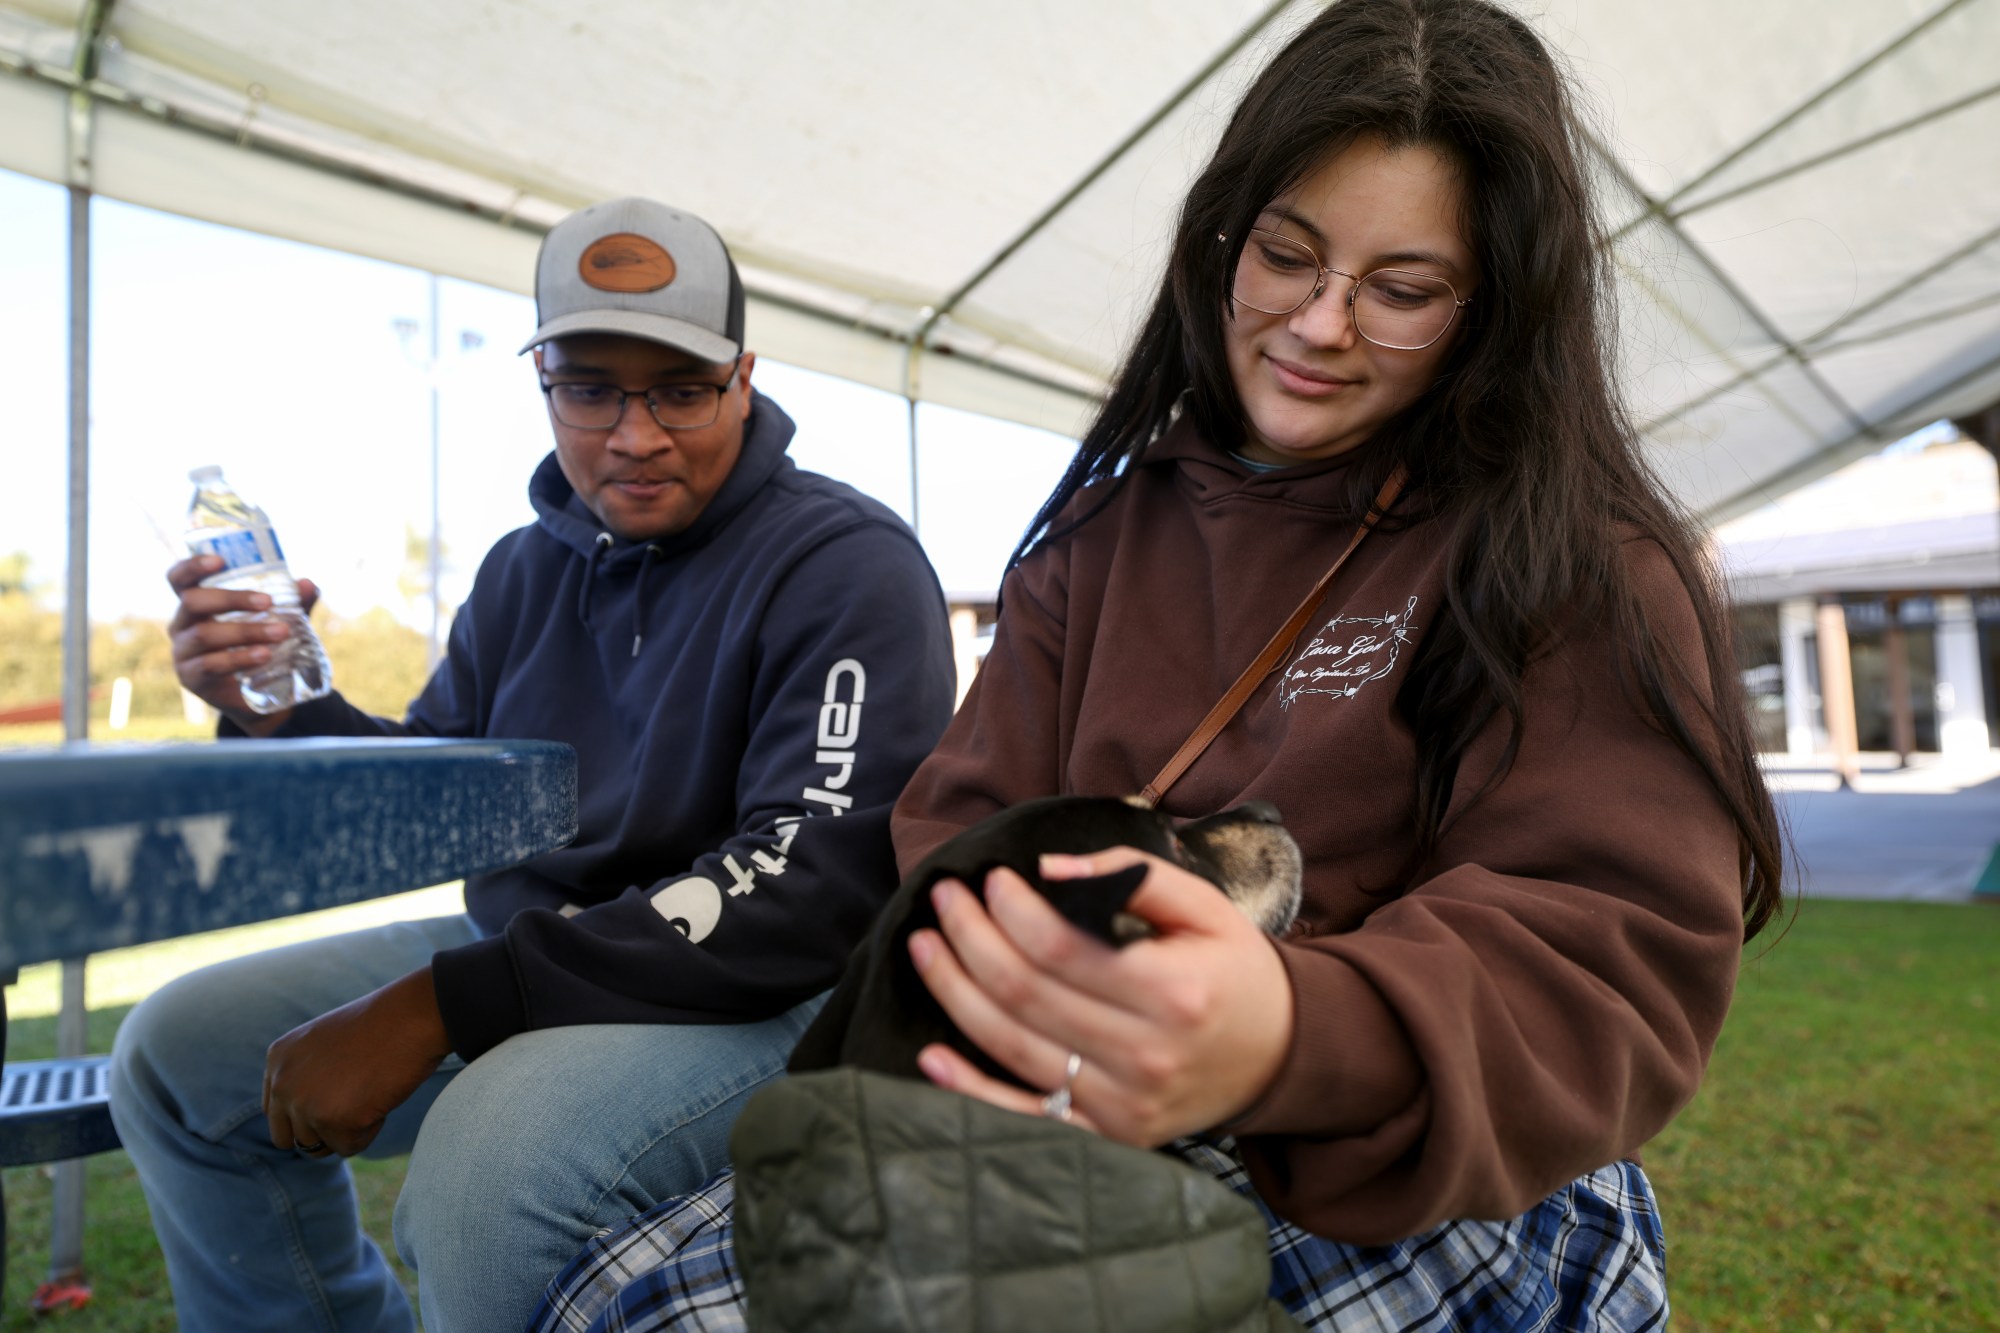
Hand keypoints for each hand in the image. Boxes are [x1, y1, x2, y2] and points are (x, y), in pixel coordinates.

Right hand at [167, 555, 319, 735]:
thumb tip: (307, 584)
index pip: (179, 579)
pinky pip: (211, 664)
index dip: (193, 566)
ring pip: (204, 634)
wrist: (259, 694)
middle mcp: (182, 624)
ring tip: (280, 633)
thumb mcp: (277, 620)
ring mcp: (183, 652)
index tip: (221, 560)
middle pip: (192, 602)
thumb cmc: (259, 645)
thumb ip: (292, 603)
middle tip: (268, 602)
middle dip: (231, 599)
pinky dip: (239, 657)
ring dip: (245, 631)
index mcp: (196, 604)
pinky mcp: (191, 678)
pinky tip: (264, 655)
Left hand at [263, 967, 452, 1157]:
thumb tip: (307, 1119)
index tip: (336, 1101)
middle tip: (353, 1108)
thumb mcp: (327, 1043)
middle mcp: (282, 1083)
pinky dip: (370, 1131)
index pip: (276, 1112)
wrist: (413, 1016)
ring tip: (371, 1094)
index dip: (307, 1115)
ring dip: (346, 1130)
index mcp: (278, 1059)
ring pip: (317, 1147)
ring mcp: (305, 1103)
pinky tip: (381, 1099)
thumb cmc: (383, 1025)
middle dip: (319, 1132)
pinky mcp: (334, 1120)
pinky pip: (349, 1147)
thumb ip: (306, 1076)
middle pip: (288, 1138)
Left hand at [908, 848, 1295, 1146]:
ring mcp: (1124, 1108)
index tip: (988, 880)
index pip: (1062, 948)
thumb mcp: (1204, 907)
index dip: (1012, 910)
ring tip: (926, 948)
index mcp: (1174, 993)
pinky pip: (1023, 1116)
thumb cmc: (1232, 972)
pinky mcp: (1107, 1138)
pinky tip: (931, 1055)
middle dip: (971, 939)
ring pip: (1012, 1047)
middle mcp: (1146, 1057)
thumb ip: (1132, 875)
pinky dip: (970, 1089)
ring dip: (955, 994)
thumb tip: (1048, 868)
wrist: (1278, 1056)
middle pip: (1026, 994)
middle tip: (944, 901)